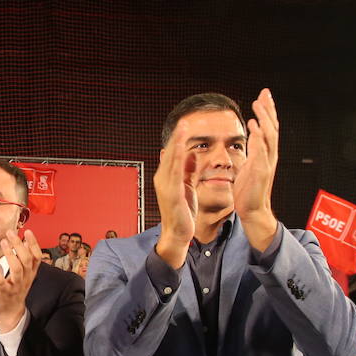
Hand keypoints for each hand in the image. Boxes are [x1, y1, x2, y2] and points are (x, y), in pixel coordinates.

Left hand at [0, 229, 42, 333]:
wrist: (11, 312)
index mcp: (31, 273)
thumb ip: (25, 259)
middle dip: (19, 245)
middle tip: (10, 233)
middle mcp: (26, 278)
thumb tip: (26, 241)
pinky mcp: (5, 292)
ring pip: (17, 269)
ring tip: (3, 242)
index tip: (28, 231)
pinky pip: (2, 282)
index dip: (33, 244)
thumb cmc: (16, 289)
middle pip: (26, 259)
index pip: (37, 256)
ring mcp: (16, 286)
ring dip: (10, 254)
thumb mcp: (25, 274)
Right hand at [153, 131, 197, 268]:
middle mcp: (163, 179)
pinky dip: (178, 159)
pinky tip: (183, 149)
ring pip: (171, 160)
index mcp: (167, 177)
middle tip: (183, 121)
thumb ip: (189, 170)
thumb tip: (193, 153)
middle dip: (177, 136)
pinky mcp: (171, 193)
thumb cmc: (183, 213)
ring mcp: (165, 186)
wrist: (178, 234)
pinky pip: (175, 173)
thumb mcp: (188, 187)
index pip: (172, 154)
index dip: (178, 139)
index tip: (185, 125)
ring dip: (177, 143)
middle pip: (170, 153)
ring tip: (183, 129)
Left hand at [233, 88, 279, 249]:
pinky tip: (253, 127)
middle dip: (269, 110)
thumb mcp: (250, 165)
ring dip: (264, 119)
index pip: (269, 128)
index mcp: (266, 154)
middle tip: (264, 93)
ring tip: (258, 105)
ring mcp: (266, 163)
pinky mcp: (261, 171)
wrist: (252, 211)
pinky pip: (261, 151)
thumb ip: (253, 150)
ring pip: (269, 136)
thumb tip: (251, 136)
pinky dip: (258, 138)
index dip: (268, 112)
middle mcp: (269, 156)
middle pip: (272, 128)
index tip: (264, 96)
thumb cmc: (248, 190)